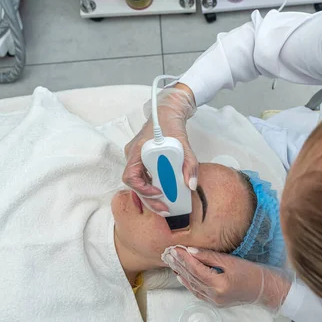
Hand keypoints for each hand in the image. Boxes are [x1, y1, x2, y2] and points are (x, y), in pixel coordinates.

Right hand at [122, 85, 197, 213]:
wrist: (167, 112)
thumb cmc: (171, 125)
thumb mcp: (185, 144)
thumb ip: (190, 164)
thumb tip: (190, 184)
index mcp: (138, 150)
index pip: (130, 176)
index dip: (143, 189)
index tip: (159, 192)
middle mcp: (133, 156)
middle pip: (135, 184)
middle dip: (149, 199)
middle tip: (165, 208)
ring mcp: (136, 158)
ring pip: (139, 182)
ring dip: (151, 195)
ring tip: (165, 204)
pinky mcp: (141, 160)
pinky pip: (144, 177)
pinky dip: (152, 186)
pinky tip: (163, 192)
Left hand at [163, 247, 292, 312]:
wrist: (264, 290)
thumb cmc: (251, 273)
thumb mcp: (232, 261)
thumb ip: (210, 257)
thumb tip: (191, 251)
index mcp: (219, 284)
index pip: (196, 269)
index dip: (184, 258)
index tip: (174, 248)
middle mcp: (214, 295)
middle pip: (191, 277)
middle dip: (178, 264)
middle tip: (166, 253)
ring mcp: (214, 301)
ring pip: (192, 285)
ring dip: (180, 273)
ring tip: (170, 262)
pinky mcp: (215, 302)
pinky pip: (197, 292)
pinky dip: (188, 283)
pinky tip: (180, 276)